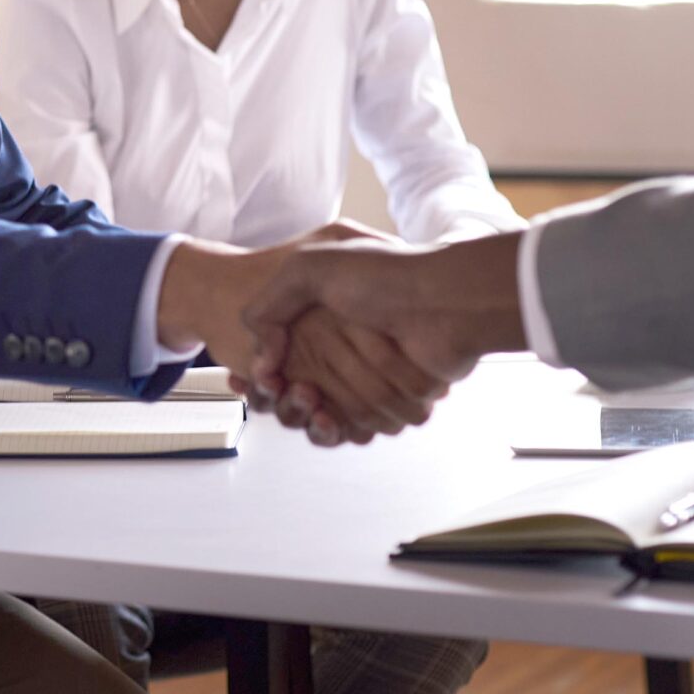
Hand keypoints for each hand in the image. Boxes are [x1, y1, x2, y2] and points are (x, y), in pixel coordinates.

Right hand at [156, 231, 440, 443]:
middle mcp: (342, 345)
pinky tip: (324, 416)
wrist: (447, 303)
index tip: (246, 377)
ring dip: (305, 413)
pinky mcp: (389, 401)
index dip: (258, 369)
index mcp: (320, 313)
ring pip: (320, 412)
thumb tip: (262, 361)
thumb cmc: (385, 276)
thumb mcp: (309, 266)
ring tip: (306, 400)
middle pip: (293, 387)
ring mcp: (366, 375)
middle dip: (279, 394)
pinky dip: (337, 427)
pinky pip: (353, 427)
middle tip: (276, 388)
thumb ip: (268, 304)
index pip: (276, 352)